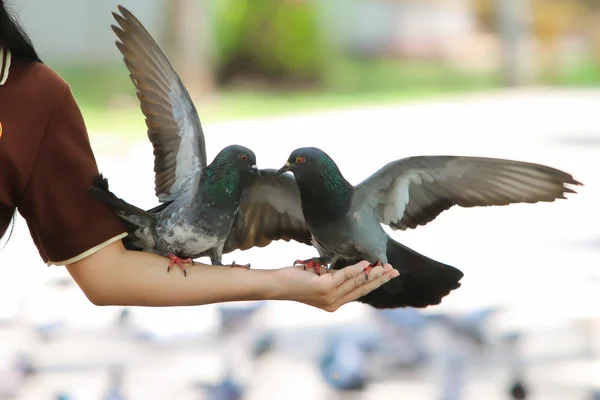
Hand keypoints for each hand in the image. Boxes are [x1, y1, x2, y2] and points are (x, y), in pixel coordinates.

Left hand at [273, 260, 398, 311]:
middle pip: (362, 289)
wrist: (277, 285)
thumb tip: (349, 268)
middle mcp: (334, 303)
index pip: (359, 292)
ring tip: (385, 266)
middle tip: (394, 271)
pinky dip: (357, 269)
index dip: (374, 283)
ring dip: (373, 273)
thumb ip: (334, 276)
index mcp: (334, 303)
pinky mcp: (324, 288)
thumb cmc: (295, 280)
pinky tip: (367, 264)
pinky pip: (345, 276)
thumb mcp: (319, 278)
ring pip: (356, 283)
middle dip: (380, 280)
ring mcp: (330, 297)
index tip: (387, 275)